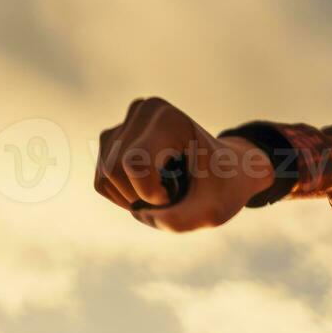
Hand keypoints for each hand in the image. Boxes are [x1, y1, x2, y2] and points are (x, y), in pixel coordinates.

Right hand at [94, 97, 273, 231]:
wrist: (229, 171)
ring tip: (163, 192)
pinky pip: (102, 180)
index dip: (150, 193)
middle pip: (114, 170)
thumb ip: (181, 220)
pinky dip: (123, 195)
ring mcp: (125, 123)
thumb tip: (139, 213)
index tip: (176, 196)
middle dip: (139, 197)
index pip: (135, 163)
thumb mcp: (214, 211)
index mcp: (169, 120)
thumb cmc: (224, 187)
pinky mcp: (114, 139)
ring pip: (105, 176)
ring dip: (131, 197)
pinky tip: (149, 190)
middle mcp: (143, 111)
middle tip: (171, 197)